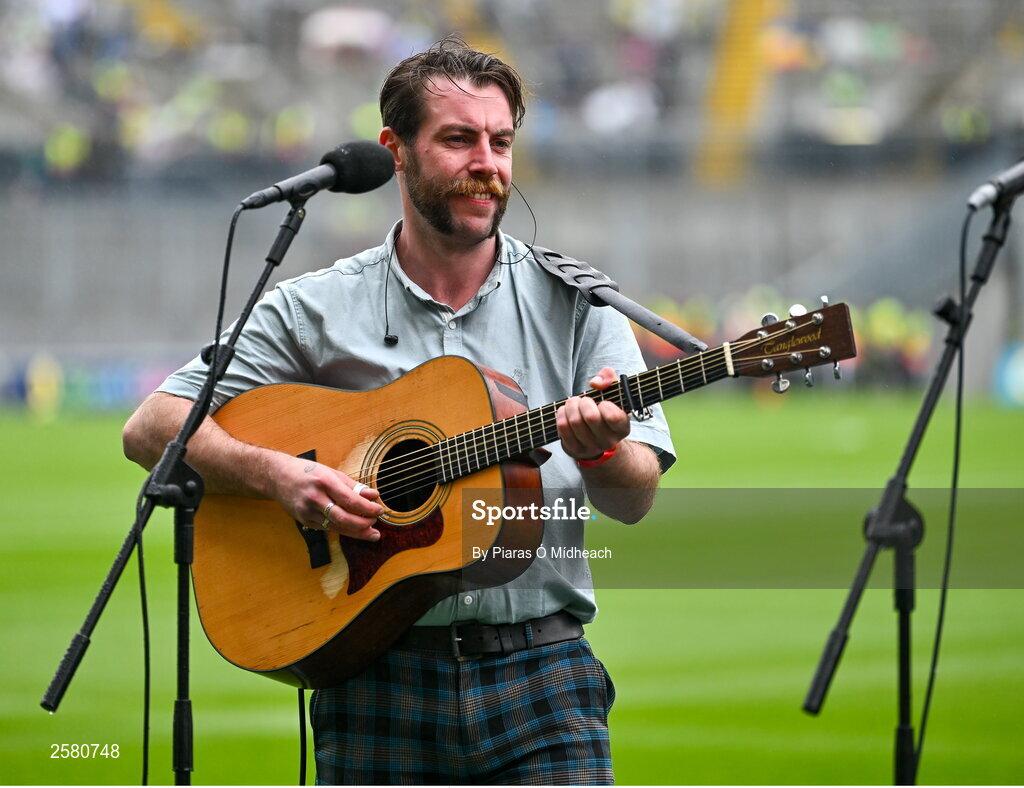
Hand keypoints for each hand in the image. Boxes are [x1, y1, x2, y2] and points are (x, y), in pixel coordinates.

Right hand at [269, 454, 383, 539]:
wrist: (277, 477)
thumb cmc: (307, 472)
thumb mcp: (331, 472)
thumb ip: (353, 486)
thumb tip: (373, 496)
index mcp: (324, 482)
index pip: (350, 500)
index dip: (367, 508)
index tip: (380, 510)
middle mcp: (315, 498)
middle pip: (343, 518)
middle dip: (363, 524)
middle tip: (376, 523)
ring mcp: (308, 512)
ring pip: (336, 527)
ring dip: (357, 532)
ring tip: (371, 533)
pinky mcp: (305, 521)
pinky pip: (328, 528)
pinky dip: (343, 529)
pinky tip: (354, 529)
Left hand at [556, 366, 629, 461]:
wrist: (594, 437)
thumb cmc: (603, 410)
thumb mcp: (612, 392)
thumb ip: (609, 378)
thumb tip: (595, 382)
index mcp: (622, 427)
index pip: (613, 417)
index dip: (604, 405)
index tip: (602, 403)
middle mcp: (609, 441)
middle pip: (590, 417)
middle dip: (583, 402)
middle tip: (583, 400)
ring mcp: (591, 447)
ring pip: (575, 421)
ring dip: (571, 406)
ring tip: (573, 404)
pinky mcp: (575, 449)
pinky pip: (563, 427)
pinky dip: (561, 414)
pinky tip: (566, 412)